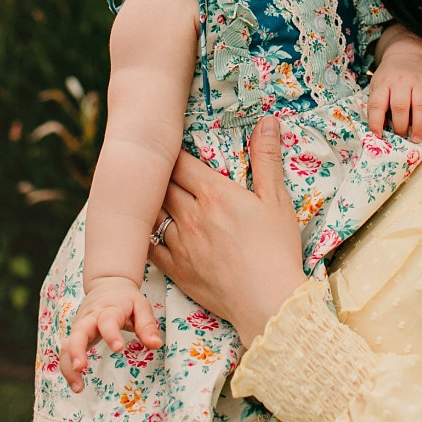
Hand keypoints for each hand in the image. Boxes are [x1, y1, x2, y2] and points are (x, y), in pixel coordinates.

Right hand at [61, 268, 163, 377]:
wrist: (107, 284)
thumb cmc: (126, 299)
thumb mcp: (141, 306)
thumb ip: (147, 326)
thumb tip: (156, 345)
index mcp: (108, 310)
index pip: (107, 321)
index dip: (111, 333)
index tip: (118, 348)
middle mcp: (90, 318)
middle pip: (78, 333)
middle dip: (76, 350)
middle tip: (80, 368)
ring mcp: (80, 327)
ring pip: (67, 345)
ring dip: (68, 366)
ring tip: (77, 387)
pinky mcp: (75, 335)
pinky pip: (67, 351)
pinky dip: (67, 368)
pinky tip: (75, 384)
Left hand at [147, 111, 307, 337]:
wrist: (267, 301)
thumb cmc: (277, 250)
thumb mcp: (277, 200)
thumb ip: (267, 159)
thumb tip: (268, 120)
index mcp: (213, 193)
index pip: (179, 163)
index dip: (173, 155)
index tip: (171, 151)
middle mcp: (190, 214)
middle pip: (161, 185)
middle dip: (159, 176)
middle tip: (156, 170)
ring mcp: (179, 243)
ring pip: (152, 213)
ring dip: (150, 204)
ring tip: (148, 198)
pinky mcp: (175, 269)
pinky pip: (149, 246)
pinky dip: (145, 235)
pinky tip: (146, 231)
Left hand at [367, 42, 421, 136]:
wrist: (408, 54)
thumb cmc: (390, 76)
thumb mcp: (377, 85)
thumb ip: (377, 104)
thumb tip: (379, 130)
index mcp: (383, 83)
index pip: (377, 105)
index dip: (376, 122)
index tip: (377, 136)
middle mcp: (401, 81)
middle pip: (400, 107)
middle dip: (401, 127)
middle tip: (402, 138)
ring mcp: (419, 81)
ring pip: (420, 105)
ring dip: (419, 125)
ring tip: (417, 138)